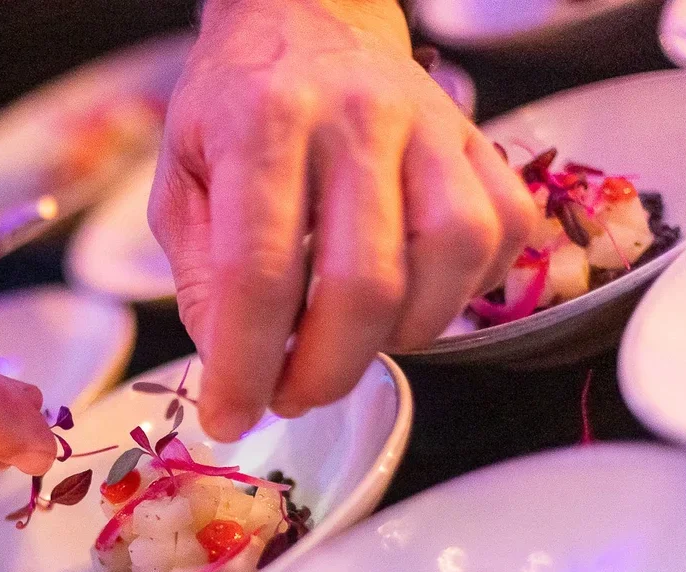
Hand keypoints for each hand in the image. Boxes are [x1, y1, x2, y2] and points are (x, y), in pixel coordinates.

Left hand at [150, 0, 536, 439]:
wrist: (307, 17)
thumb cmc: (236, 107)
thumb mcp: (179, 181)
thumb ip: (198, 276)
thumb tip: (233, 366)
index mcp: (263, 122)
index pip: (259, 271)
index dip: (245, 365)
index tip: (229, 418)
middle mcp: (356, 117)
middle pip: (363, 282)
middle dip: (324, 371)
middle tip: (290, 395)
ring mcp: (432, 125)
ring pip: (449, 260)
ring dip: (400, 336)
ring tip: (351, 343)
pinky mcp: (480, 140)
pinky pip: (505, 234)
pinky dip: (465, 292)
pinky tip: (412, 300)